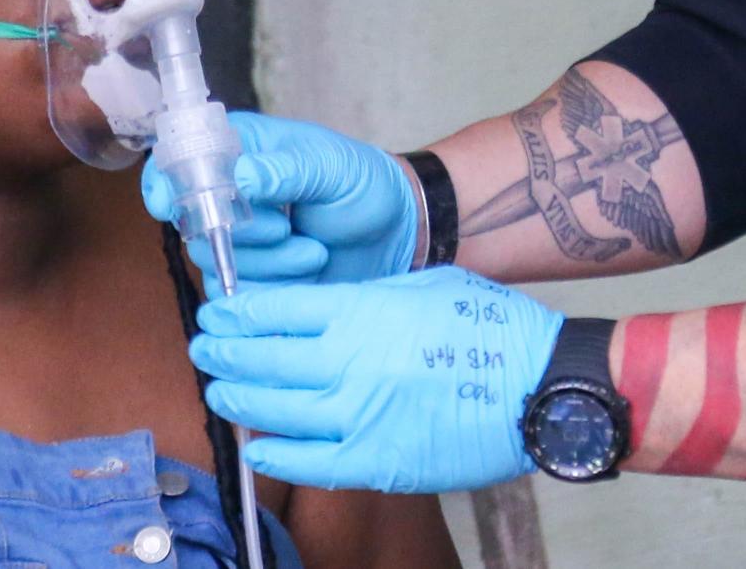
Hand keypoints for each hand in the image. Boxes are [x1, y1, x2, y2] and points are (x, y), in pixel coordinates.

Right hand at [142, 111, 418, 293]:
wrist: (396, 229)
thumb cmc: (362, 182)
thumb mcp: (328, 165)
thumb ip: (284, 170)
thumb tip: (238, 178)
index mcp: (237, 151)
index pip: (173, 164)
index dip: (162, 185)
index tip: (171, 205)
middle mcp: (227, 196)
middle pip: (191, 223)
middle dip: (240, 232)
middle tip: (284, 226)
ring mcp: (239, 240)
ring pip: (216, 261)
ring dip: (268, 261)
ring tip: (313, 248)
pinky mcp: (255, 278)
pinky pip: (239, 293)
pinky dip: (275, 285)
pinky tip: (310, 267)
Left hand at [189, 266, 564, 492]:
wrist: (540, 386)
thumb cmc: (490, 327)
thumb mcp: (427, 285)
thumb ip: (370, 297)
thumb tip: (326, 310)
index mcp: (362, 311)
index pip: (278, 310)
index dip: (240, 311)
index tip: (220, 312)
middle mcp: (350, 362)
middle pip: (264, 358)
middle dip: (224, 351)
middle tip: (205, 347)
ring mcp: (359, 415)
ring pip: (275, 410)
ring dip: (238, 397)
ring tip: (219, 389)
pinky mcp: (377, 460)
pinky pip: (310, 461)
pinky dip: (277, 454)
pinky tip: (259, 446)